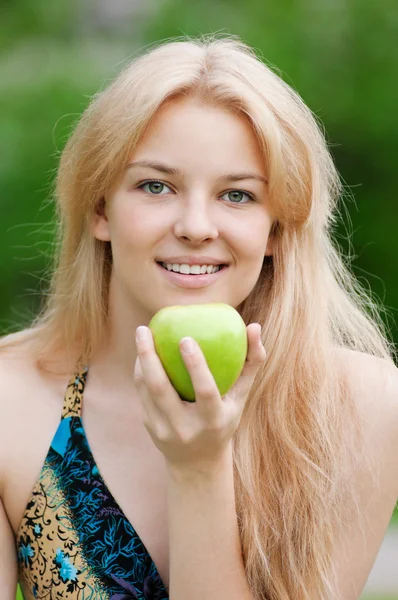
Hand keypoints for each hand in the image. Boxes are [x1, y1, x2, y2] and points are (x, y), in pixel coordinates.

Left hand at [133, 323, 265, 472]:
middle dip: (150, 356)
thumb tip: (254, 326)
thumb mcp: (241, 397)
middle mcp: (186, 428)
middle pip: (161, 389)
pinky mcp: (150, 427)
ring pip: (147, 389)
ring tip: (142, 333)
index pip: (204, 391)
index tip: (186, 338)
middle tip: (145, 328)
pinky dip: (141, 371)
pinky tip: (143, 352)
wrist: (198, 462)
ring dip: (142, 359)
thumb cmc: (225, 417)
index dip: (195, 366)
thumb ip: (251, 362)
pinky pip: (142, 393)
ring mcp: (164, 430)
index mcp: (213, 421)